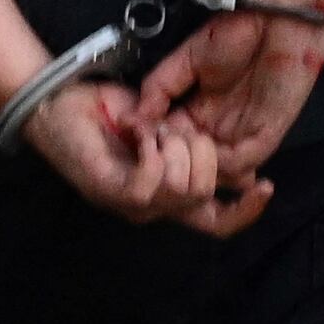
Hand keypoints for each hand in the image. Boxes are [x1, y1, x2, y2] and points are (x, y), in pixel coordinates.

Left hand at [16, 80, 241, 230]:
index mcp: (170, 194)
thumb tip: (241, 160)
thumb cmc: (106, 111)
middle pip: (204, 200)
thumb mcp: (164, 125)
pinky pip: (149, 183)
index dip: (245, 213)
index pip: (217, 223)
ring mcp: (130, 203)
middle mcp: (153, 207)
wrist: (58, 100)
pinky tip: (138, 131)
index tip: (264, 184)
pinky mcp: (109, 190)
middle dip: (203, 153)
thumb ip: (195, 143)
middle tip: (175, 128)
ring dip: (174, 147)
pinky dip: (151, 150)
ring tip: (152, 128)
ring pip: (182, 190)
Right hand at [133, 3, 323, 189]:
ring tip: (181, 148)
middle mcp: (220, 130)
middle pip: (192, 166)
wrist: (279, 17)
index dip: (154, 147)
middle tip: (160, 150)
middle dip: (174, 163)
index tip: (137, 142)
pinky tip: (205, 147)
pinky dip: (221, 161)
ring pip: (216, 171)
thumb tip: (135, 116)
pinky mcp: (267, 134)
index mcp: (198, 114)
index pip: (171, 144)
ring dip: (195, 164)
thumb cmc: (239, 31)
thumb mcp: (187, 58)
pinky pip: (242, 161)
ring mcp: (243, 135)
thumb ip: (160, 86)